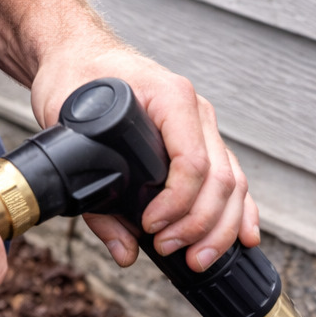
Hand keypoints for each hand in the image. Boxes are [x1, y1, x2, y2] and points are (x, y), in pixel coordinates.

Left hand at [30, 47, 260, 273]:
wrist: (81, 55)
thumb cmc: (76, 79)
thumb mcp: (70, 131)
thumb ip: (97, 201)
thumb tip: (126, 251)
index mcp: (171, 98)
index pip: (192, 161)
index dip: (176, 203)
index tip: (151, 226)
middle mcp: (197, 113)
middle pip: (221, 180)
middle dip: (199, 226)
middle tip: (170, 250)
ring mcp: (205, 130)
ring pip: (233, 184)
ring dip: (220, 230)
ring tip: (197, 260)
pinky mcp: (205, 145)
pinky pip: (233, 181)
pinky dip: (241, 213)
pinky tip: (245, 239)